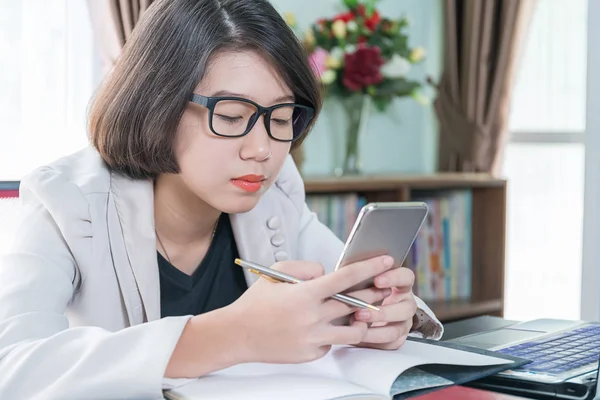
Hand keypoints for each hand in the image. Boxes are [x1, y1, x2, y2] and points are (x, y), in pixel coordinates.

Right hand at [227, 255, 394, 363]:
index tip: (386, 260)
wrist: (238, 334)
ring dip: (362, 321)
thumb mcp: (278, 273)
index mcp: (305, 294)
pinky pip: (333, 343)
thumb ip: (307, 268)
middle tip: (384, 288)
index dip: (369, 267)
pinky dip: (334, 335)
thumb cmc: (257, 301)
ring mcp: (314, 338)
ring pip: (354, 331)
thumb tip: (328, 274)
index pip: (346, 277)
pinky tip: (326, 328)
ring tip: (362, 314)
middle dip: (374, 294)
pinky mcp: (312, 354)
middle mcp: (313, 317)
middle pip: (356, 303)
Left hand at [351, 265, 416, 349]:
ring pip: (397, 329)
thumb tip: (328, 266)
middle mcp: (406, 303)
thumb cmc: (359, 291)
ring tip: (357, 327)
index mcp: (400, 284)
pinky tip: (359, 337)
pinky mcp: (397, 338)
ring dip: (376, 330)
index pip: (406, 277)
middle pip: (406, 308)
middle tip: (361, 312)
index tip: (377, 281)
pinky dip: (374, 341)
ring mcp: (404, 322)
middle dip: (382, 312)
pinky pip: (390, 343)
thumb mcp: (359, 280)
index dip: (394, 278)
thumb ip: (353, 273)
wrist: (358, 312)